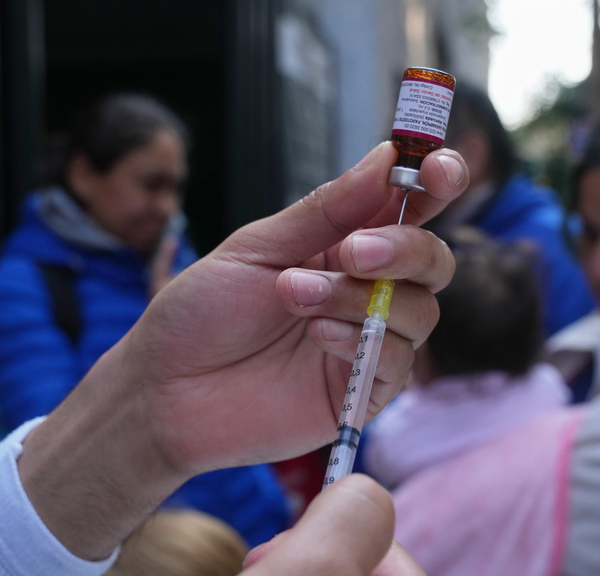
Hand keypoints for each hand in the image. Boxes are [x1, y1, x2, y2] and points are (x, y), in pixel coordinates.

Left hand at [20, 142, 466, 558]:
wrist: (163, 390)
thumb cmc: (202, 313)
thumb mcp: (256, 248)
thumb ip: (326, 211)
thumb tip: (386, 156)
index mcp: (344, 245)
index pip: (411, 210)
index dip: (435, 182)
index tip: (434, 167)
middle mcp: (366, 291)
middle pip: (432, 261)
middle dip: (403, 248)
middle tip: (351, 250)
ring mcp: (367, 343)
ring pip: (420, 312)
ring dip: (361, 296)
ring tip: (295, 297)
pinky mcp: (360, 393)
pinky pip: (396, 363)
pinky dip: (361, 340)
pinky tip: (316, 335)